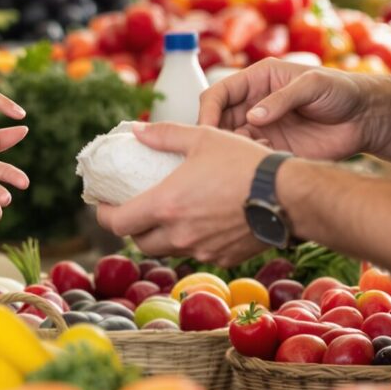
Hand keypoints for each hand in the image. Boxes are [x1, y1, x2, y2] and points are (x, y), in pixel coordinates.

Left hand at [95, 123, 271, 266]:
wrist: (287, 195)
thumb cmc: (244, 162)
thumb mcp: (202, 137)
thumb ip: (165, 135)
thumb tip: (137, 130)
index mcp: (166, 205)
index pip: (118, 223)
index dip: (104, 215)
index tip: (103, 204)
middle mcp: (179, 234)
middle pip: (139, 242)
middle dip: (131, 228)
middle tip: (133, 209)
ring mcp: (202, 250)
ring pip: (168, 249)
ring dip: (160, 235)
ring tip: (167, 214)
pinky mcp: (223, 258)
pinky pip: (197, 253)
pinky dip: (191, 240)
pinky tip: (201, 221)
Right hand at [197, 59, 374, 161]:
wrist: (365, 119)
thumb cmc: (341, 91)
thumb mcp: (313, 85)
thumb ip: (282, 99)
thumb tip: (252, 117)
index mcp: (258, 80)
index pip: (219, 93)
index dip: (208, 109)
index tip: (206, 128)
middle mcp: (254, 103)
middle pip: (218, 119)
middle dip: (214, 134)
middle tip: (217, 150)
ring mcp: (263, 127)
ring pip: (231, 141)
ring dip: (232, 150)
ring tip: (249, 153)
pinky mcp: (274, 148)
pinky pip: (251, 157)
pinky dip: (250, 161)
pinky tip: (266, 159)